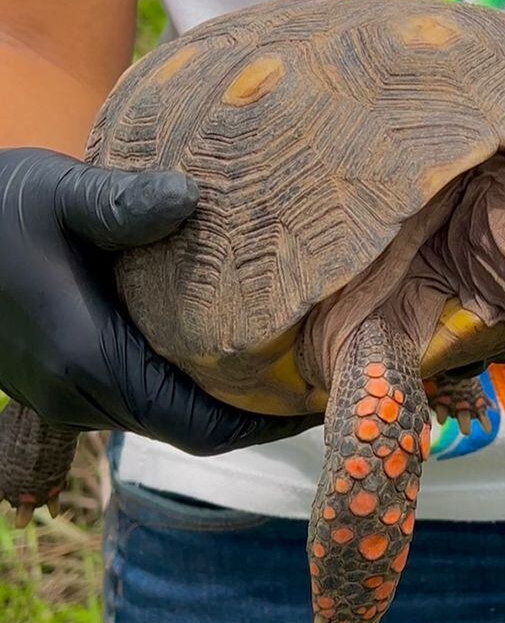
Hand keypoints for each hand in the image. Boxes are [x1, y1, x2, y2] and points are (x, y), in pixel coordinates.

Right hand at [0, 148, 315, 452]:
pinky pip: (144, 398)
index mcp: (87, 361)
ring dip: (225, 402)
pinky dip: (191, 386)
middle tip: (327, 378)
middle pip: (191, 430)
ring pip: (167, 417)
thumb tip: (189, 196)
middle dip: (257, 414)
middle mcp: (80, 394)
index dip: (264, 422)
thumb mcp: (60, 192)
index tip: (323, 399)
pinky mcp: (65, 379)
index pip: (197, 423)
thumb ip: (122, 203)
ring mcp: (69, 393)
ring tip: (294, 365)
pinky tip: (233, 350)